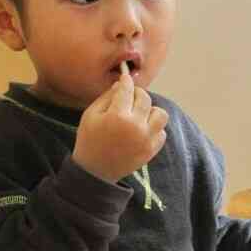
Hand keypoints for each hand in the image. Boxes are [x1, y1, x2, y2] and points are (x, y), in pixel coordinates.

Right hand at [73, 64, 168, 183]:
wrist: (95, 172)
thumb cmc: (89, 140)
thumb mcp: (90, 115)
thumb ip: (106, 97)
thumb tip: (122, 84)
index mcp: (117, 116)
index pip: (127, 90)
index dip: (126, 81)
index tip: (125, 78)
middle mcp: (135, 126)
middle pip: (145, 98)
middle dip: (137, 94)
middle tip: (130, 97)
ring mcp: (146, 139)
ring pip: (160, 114)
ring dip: (151, 111)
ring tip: (139, 115)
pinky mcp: (151, 150)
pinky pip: (162, 132)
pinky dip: (154, 129)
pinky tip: (141, 130)